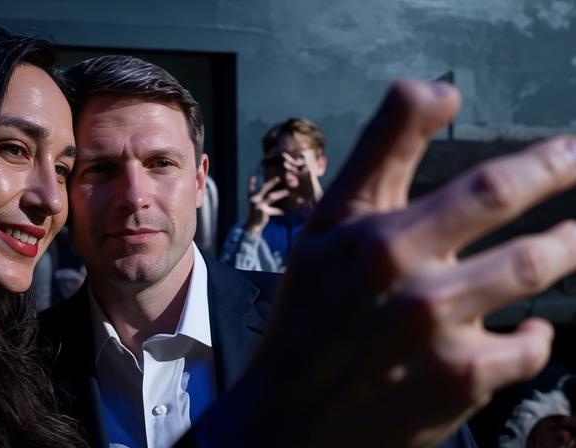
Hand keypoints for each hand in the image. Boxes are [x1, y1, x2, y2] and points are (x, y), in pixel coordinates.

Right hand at [193, 80, 575, 446]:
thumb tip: (438, 90)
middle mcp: (419, 291)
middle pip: (528, 245)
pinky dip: (535, 334)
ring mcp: (446, 342)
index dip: (547, 165)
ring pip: (532, 287)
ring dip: (562, 256)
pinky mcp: (463, 386)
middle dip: (572, 213)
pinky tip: (527, 328)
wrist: (291, 413)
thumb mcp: (329, 225)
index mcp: (383, 243)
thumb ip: (383, 151)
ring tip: (572, 243)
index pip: (488, 190)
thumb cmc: (307, 313)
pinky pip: (528, 350)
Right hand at [243, 175, 289, 234]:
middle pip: (264, 188)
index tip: (256, 176)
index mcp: (251, 196)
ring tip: (288, 192)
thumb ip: (260, 195)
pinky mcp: (263, 211)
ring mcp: (258, 205)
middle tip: (279, 178)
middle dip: (271, 182)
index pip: (252, 187)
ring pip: (271, 197)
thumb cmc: (256, 213)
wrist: (253, 225)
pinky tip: (284, 212)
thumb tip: (266, 186)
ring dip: (280, 194)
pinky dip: (278, 211)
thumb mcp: (256, 203)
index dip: (253, 182)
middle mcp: (254, 199)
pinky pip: (274, 210)